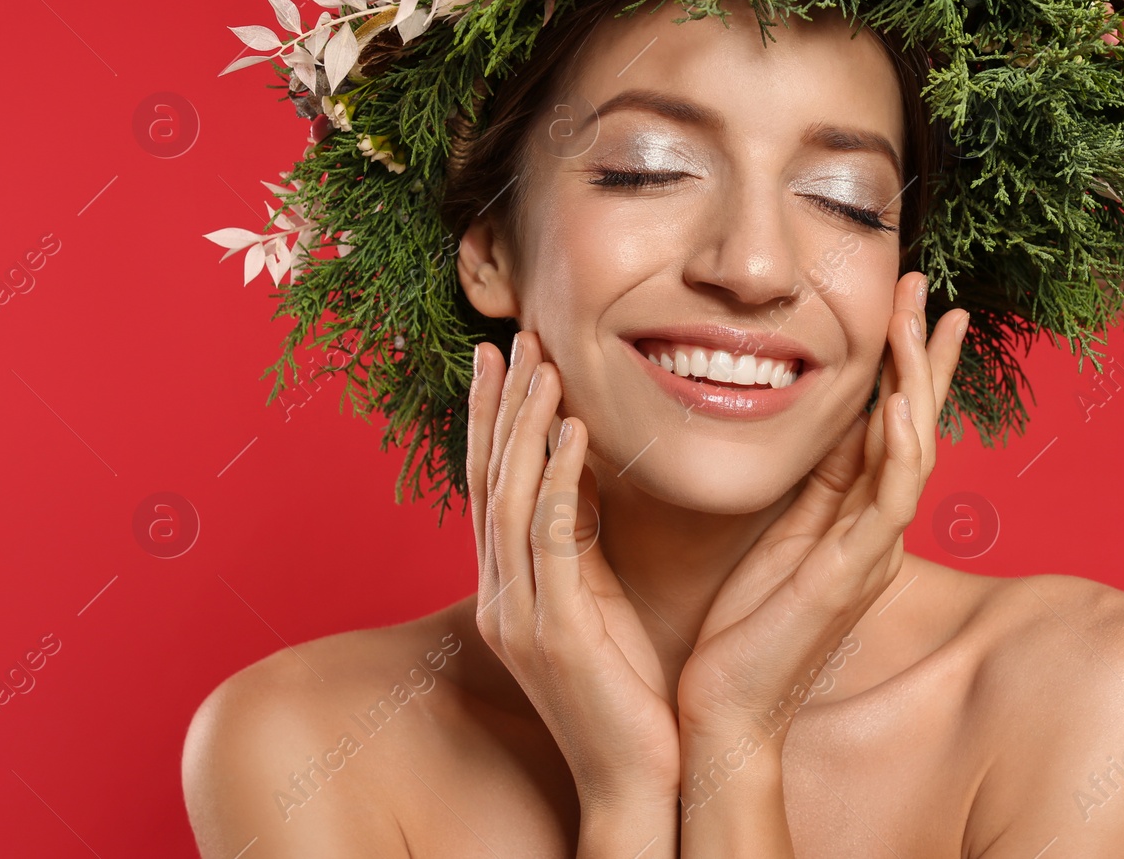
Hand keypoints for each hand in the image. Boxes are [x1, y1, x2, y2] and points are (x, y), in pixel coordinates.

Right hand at [467, 332, 680, 813]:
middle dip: (497, 408)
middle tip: (508, 340)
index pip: (490, 490)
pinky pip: (552, 540)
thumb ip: (579, 555)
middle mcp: (503, 599)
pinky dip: (558, 480)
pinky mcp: (557, 632)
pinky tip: (574, 432)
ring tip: (543, 366)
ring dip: (526, 427)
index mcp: (510, 594)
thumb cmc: (625, 697)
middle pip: (487, 483)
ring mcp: (523, 617)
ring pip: (511, 500)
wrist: (635, 783)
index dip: (492, 423)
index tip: (500, 361)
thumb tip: (583, 490)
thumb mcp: (594, 613)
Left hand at [675, 272, 968, 747]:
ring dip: (918, 381)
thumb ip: (796, 489)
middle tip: (931, 288)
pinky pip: (888, 502)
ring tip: (922, 319)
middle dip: (923, 354)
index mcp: (851, 520)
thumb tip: (794, 422)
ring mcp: (870, 553)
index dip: (905, 365)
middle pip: (915, 424)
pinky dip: (896, 450)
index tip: (912, 303)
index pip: (888, 425)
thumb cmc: (736, 634)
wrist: (721, 716)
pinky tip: (895, 402)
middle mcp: (874, 531)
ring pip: (913, 450)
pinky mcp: (850, 577)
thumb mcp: (769, 539)